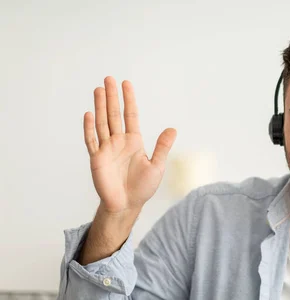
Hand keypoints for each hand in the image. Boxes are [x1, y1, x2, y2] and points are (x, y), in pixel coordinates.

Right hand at [83, 77, 176, 214]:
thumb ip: (162, 147)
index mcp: (134, 141)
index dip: (129, 100)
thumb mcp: (156, 166)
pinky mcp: (96, 158)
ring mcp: (106, 149)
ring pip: (102, 123)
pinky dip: (89, 128)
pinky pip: (92, 140)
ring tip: (99, 89)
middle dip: (112, 97)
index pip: (131, 115)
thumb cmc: (142, 187)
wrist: (126, 204)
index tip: (126, 83)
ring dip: (100, 106)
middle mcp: (119, 142)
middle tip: (109, 78)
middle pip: (114, 114)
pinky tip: (89, 114)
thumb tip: (172, 129)